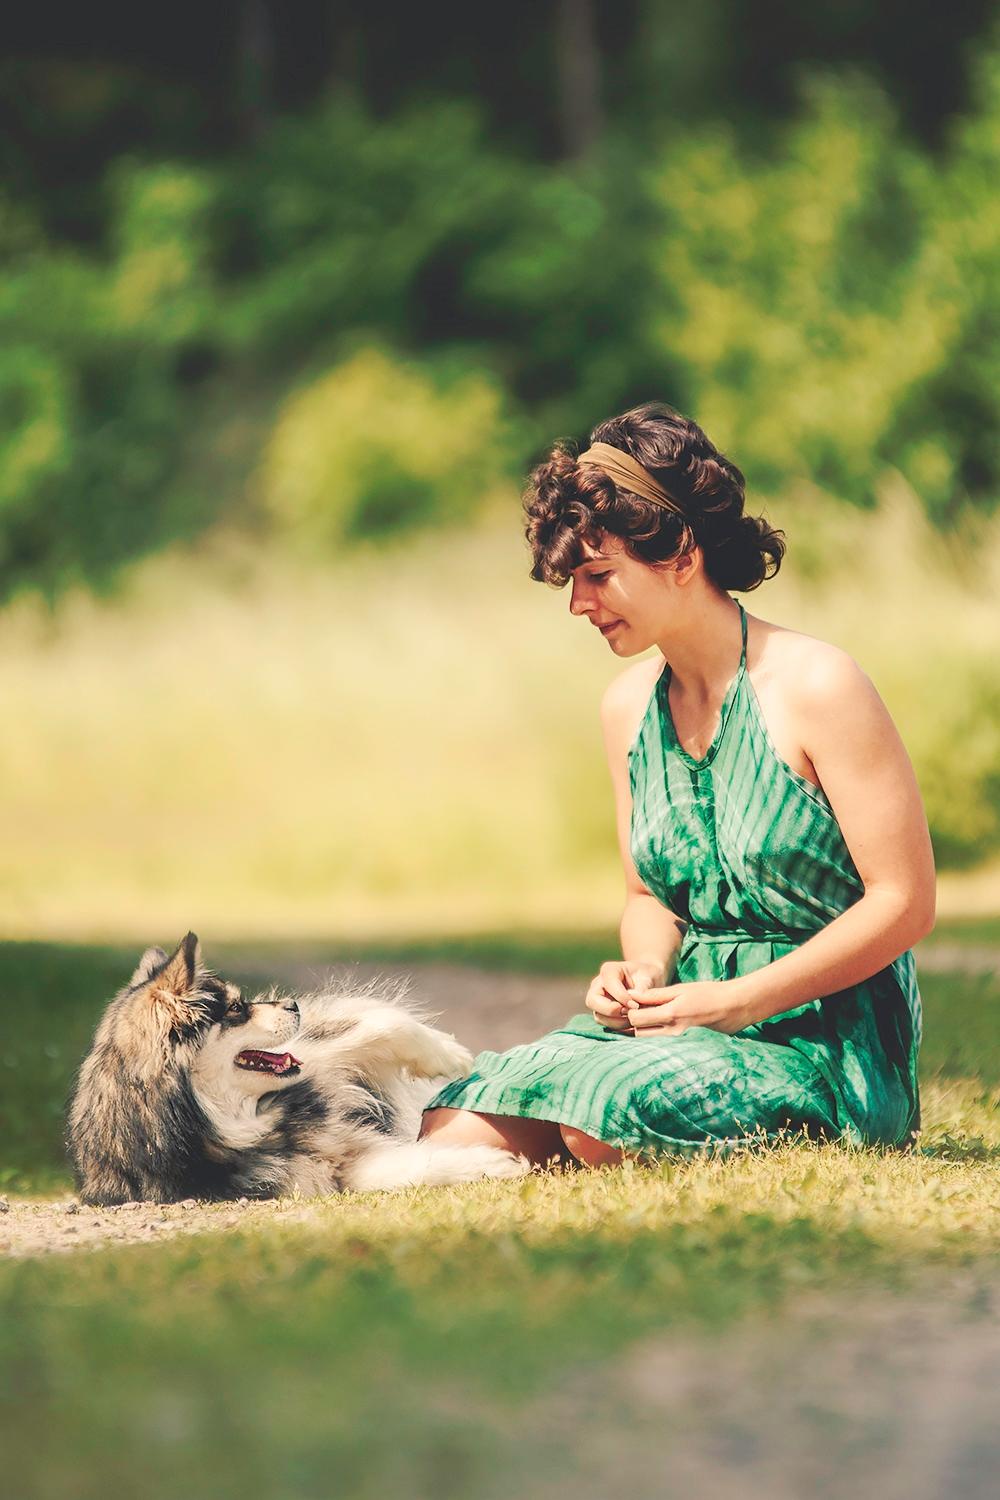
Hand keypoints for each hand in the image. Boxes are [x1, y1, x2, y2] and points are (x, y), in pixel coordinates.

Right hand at [586, 959, 664, 1031]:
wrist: (648, 982)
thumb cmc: (648, 976)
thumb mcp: (649, 976)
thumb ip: (642, 988)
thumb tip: (634, 1004)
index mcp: (609, 970)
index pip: (608, 983)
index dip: (620, 996)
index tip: (635, 1005)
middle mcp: (599, 985)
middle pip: (592, 1001)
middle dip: (610, 1011)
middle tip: (629, 1013)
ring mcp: (599, 1000)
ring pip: (598, 1016)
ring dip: (616, 1022)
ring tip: (634, 1019)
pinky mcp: (603, 1013)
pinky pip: (605, 1024)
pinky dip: (619, 1027)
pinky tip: (632, 1024)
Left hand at [625, 979, 751, 1036]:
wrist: (734, 1007)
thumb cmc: (708, 994)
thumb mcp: (681, 989)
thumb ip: (655, 995)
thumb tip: (631, 995)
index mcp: (671, 1015)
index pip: (636, 1020)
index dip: (629, 1011)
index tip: (631, 1003)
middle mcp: (673, 1032)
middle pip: (638, 1034)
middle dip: (632, 1023)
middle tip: (634, 1011)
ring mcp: (678, 1041)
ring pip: (648, 1041)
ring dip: (642, 1030)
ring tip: (645, 1017)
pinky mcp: (683, 1045)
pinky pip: (660, 1043)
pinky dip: (653, 1035)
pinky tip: (656, 1025)